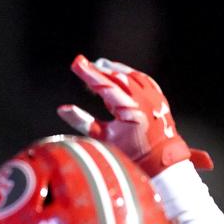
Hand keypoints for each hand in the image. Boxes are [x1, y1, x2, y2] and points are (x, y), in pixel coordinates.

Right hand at [58, 55, 212, 175]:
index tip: (76, 63)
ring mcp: (154, 97)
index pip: (106, 86)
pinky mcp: (159, 97)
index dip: (89, 74)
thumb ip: (82, 122)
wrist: (160, 160)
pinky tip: (120, 72)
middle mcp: (144, 100)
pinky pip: (143, 79)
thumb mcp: (103, 138)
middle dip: (98, 70)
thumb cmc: (131, 152)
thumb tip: (63, 109)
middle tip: (82, 63)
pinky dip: (129, 74)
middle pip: (117, 77)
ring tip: (99, 65)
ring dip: (113, 70)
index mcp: (131, 110)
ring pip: (131, 76)